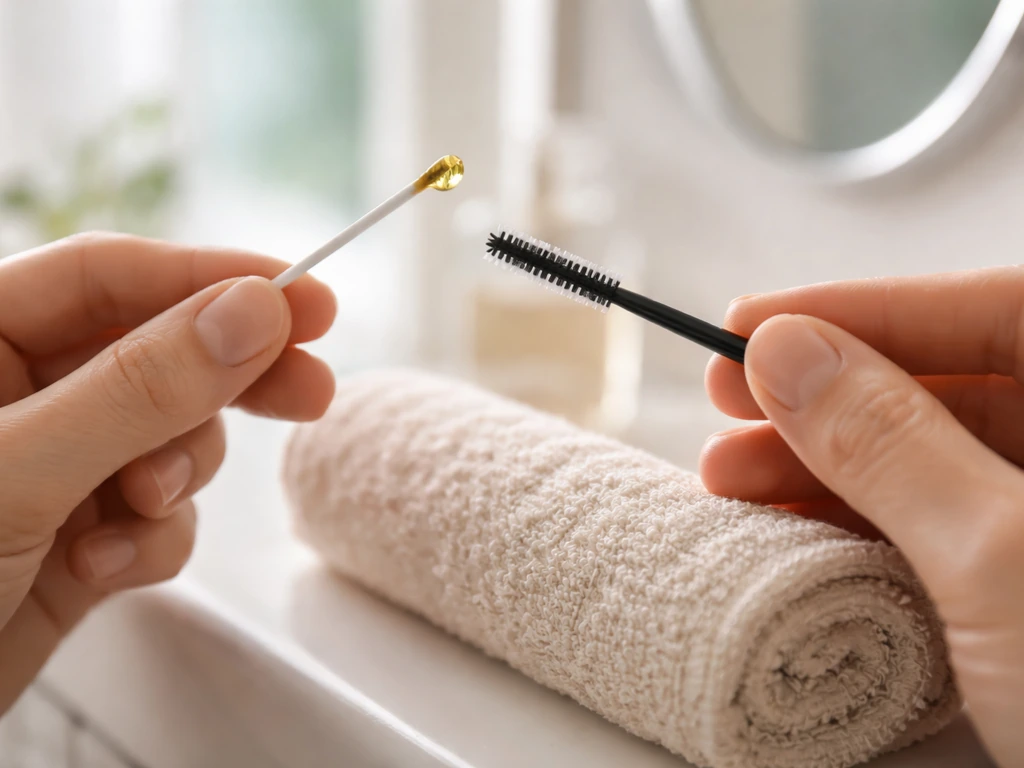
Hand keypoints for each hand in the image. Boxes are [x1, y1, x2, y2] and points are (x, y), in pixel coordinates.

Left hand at [0, 232, 335, 710]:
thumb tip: (252, 314)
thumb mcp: (18, 473)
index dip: (213, 280)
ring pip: (171, 439)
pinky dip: (154, 541)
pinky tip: (106, 568)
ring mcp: (56, 468)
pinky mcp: (81, 537)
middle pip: (159, 352)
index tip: (305, 304)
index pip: (111, 276)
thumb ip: (138, 389)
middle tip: (310, 391)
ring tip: (142, 509)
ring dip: (177, 476)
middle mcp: (19, 396)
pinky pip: (159, 516)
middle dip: (232, 377)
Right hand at [701, 270, 1023, 767]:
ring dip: (823, 467)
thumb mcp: (1002, 558)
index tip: (754, 324)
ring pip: (933, 467)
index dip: (866, 309)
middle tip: (727, 398)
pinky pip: (933, 536)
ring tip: (730, 479)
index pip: (999, 313)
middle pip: (953, 390)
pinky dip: (855, 528)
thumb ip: (890, 442)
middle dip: (826, 397)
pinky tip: (788, 528)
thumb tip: (788, 352)